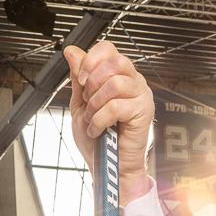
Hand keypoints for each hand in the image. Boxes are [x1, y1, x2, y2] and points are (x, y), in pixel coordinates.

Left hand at [64, 41, 152, 202]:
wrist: (107, 167)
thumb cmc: (97, 139)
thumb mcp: (80, 104)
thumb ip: (78, 78)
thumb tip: (71, 51)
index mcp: (118, 75)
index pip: (108, 49)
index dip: (90, 60)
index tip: (80, 81)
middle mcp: (133, 81)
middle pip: (113, 61)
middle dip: (92, 83)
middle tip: (88, 103)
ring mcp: (141, 95)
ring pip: (114, 83)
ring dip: (95, 104)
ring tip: (93, 119)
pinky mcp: (144, 112)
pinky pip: (116, 106)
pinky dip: (100, 120)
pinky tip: (98, 130)